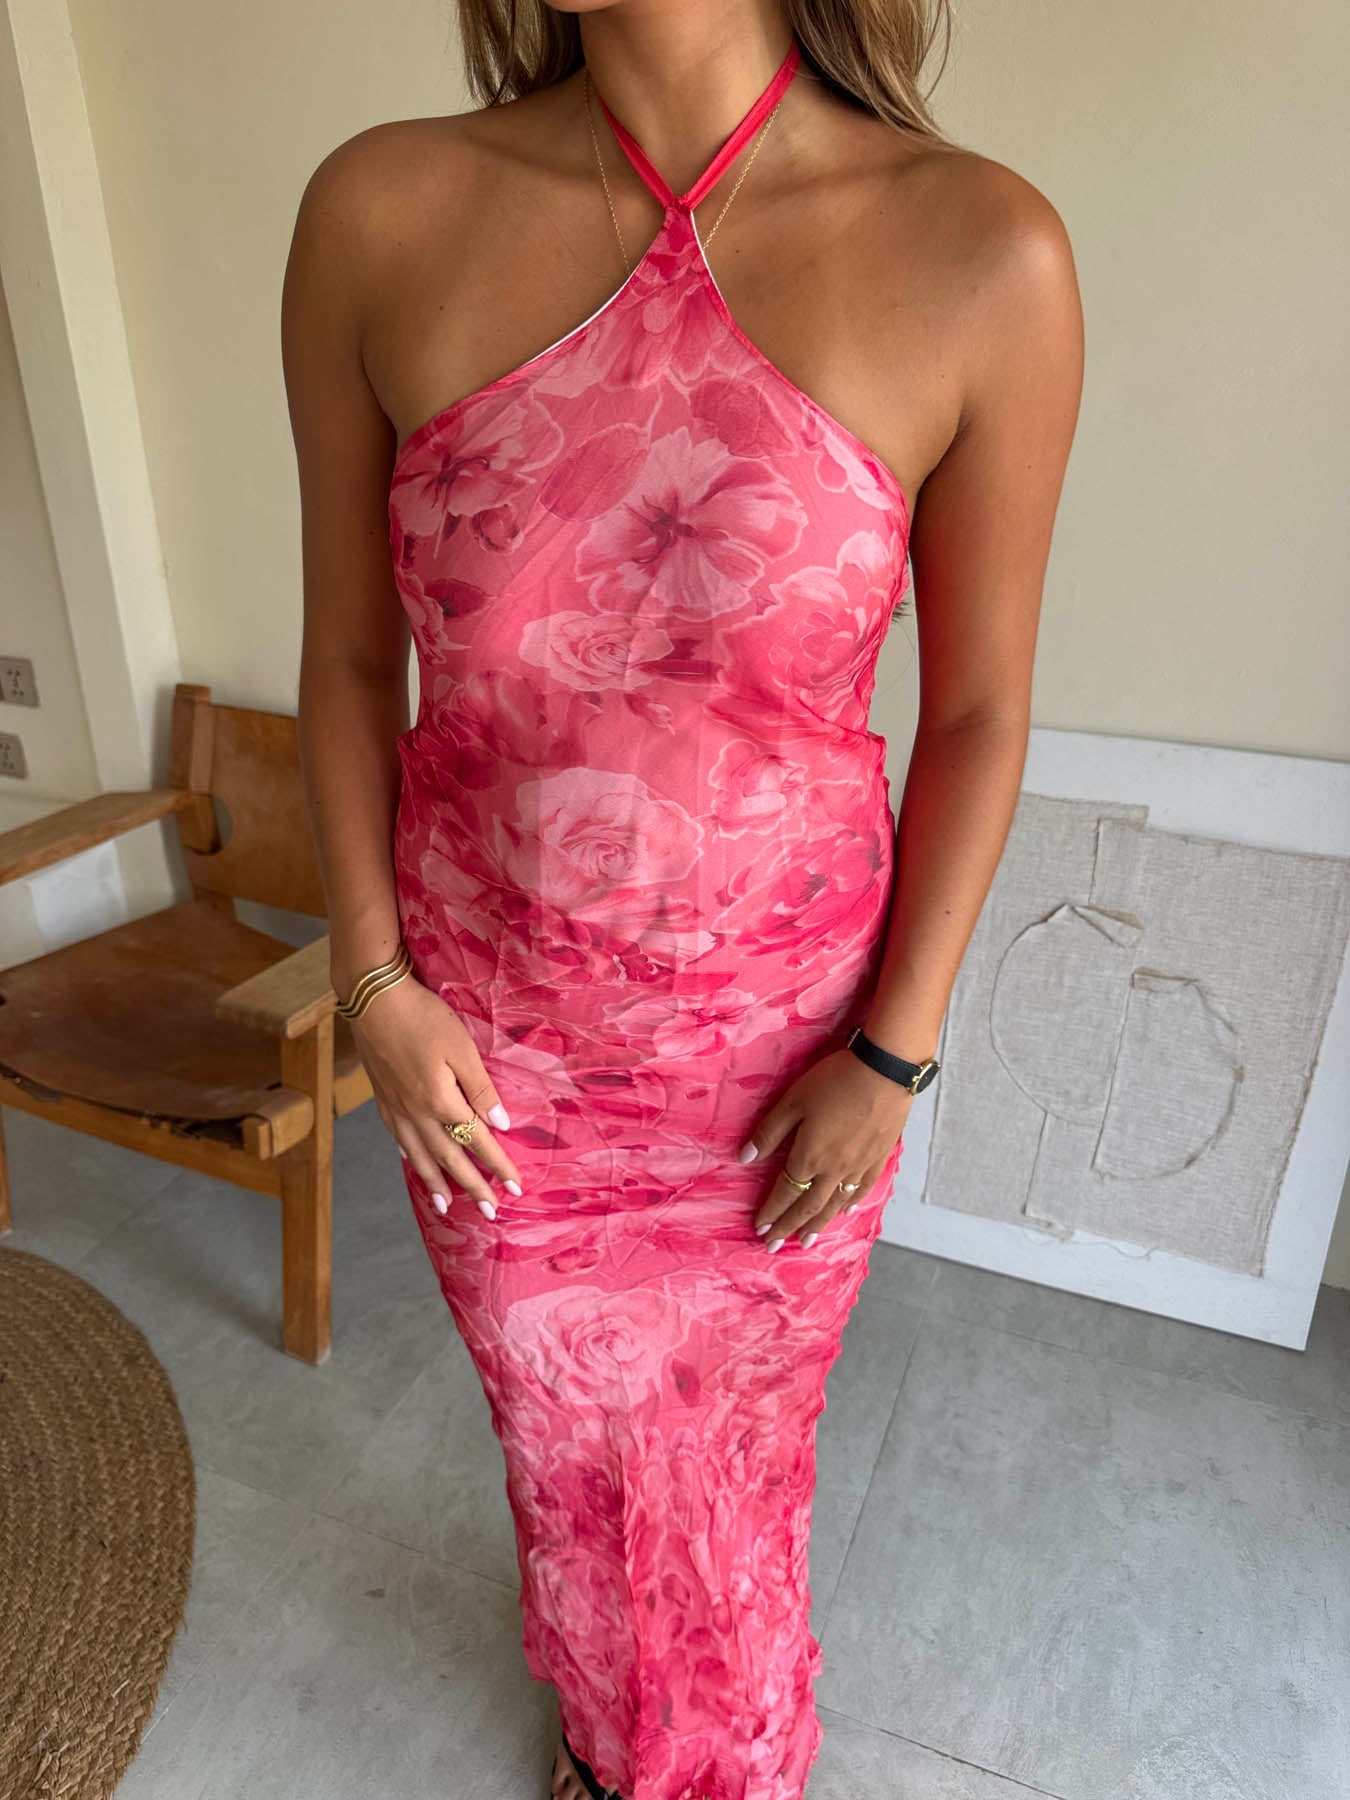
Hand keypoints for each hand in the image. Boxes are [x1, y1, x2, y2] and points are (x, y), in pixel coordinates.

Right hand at [347, 975, 523, 1219]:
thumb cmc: (422, 1017)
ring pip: (419, 1156)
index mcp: (441, 1103)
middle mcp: (417, 1114)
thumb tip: (499, 1124)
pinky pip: (398, 1139)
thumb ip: (480, 1089)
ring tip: (447, 1206)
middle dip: (473, 1187)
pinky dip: (409, 1156)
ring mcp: (396, 1109)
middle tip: (491, 1213)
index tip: (517, 1188)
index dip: (499, 1166)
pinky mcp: (382, 1098)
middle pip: (449, 1159)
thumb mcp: (461, 1048)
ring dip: (436, 1182)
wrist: (372, 1000)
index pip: (478, 1142)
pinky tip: (412, 1161)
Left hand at [741, 1049, 911, 1249]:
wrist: (886, 1071)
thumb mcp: (793, 1101)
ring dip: (818, 1224)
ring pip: (835, 1204)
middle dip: (788, 1227)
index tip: (759, 1228)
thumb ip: (769, 1132)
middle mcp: (834, 1169)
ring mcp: (859, 1166)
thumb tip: (744, 1159)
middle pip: (808, 1206)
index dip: (771, 1211)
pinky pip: (862, 1189)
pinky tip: (844, 1210)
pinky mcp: (879, 1157)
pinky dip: (850, 1204)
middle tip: (774, 1246)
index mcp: (809, 1156)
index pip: (785, 1192)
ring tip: (807, 1241)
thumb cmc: (835, 1081)